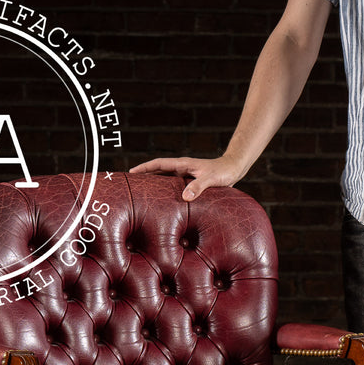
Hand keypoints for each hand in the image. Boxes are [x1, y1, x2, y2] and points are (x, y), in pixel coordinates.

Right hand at [128, 155, 243, 200]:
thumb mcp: (210, 179)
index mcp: (182, 164)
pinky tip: (162, 201)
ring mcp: (185, 175)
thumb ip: (198, 186)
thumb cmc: (223, 172)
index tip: (131, 172)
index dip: (144, 168)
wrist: (233, 170)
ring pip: (165, 179)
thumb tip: (184, 197)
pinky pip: (174, 186)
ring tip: (141, 193)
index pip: (158, 164)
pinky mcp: (190, 182)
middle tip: (130, 184)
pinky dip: (166, 191)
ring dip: (154, 184)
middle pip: (158, 171)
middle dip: (144, 176)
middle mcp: (181, 168)